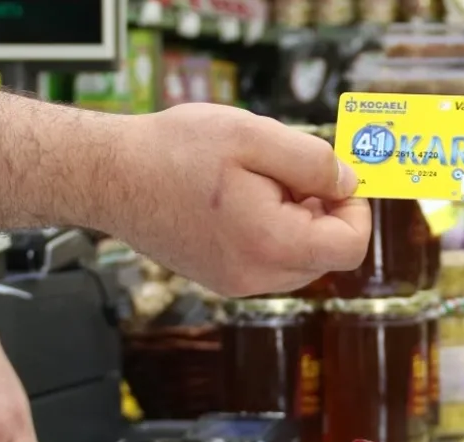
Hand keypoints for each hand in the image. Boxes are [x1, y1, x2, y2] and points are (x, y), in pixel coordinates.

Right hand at [113, 105, 371, 296]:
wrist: (108, 175)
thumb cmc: (174, 151)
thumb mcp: (255, 136)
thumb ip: (313, 162)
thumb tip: (349, 184)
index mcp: (272, 244)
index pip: (350, 246)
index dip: (354, 208)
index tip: (333, 177)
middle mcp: (257, 277)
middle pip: (327, 253)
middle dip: (322, 211)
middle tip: (286, 172)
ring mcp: (237, 283)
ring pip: (300, 258)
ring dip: (296, 219)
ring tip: (256, 182)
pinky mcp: (221, 278)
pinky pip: (270, 260)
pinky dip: (271, 229)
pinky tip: (238, 197)